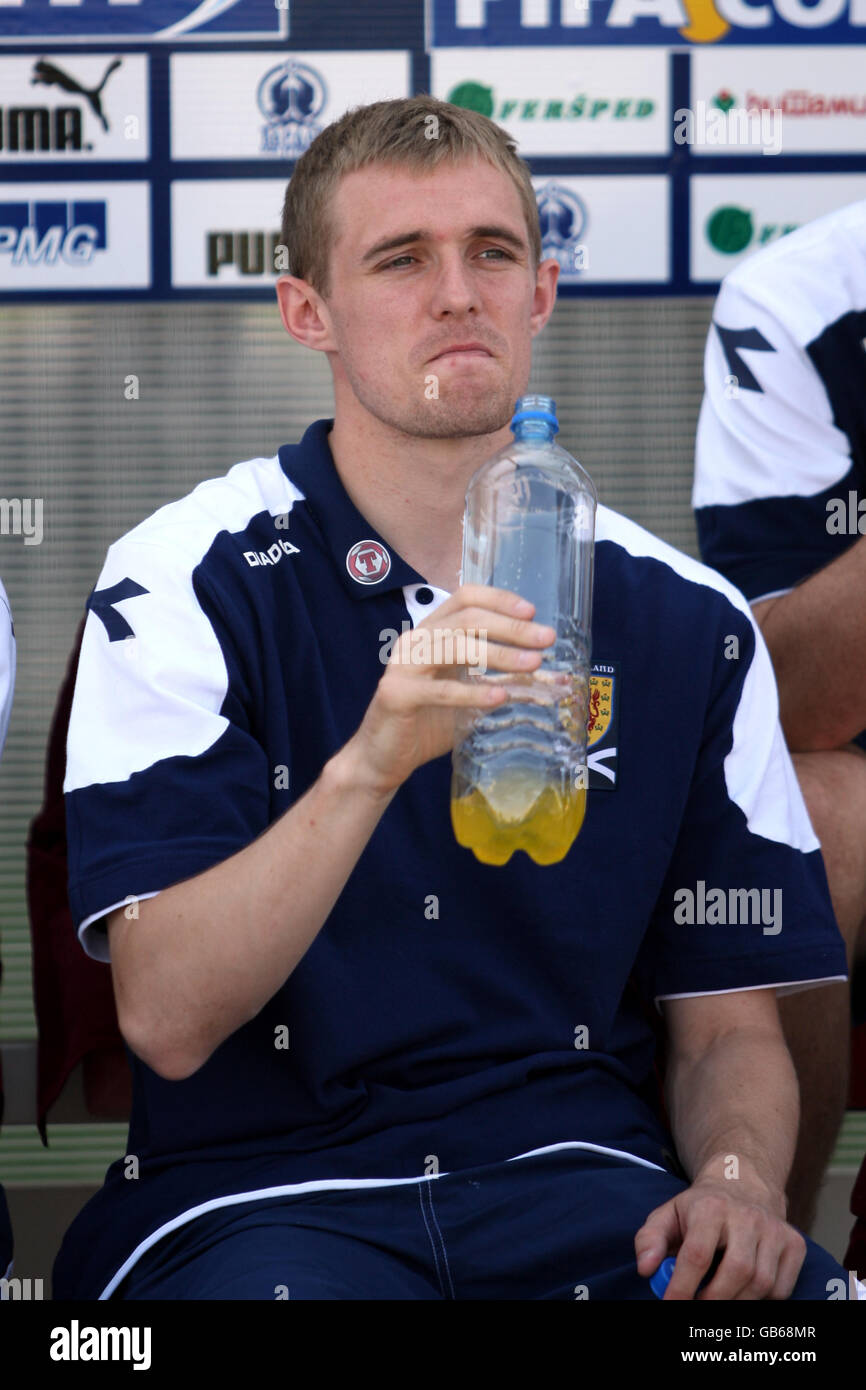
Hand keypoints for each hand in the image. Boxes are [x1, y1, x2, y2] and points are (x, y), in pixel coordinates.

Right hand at [350, 584, 554, 796]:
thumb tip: (555, 680)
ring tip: (532, 665)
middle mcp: (415, 640)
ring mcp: (403, 665)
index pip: (466, 598)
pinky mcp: (397, 694)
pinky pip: (439, 690)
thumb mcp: (475, 698)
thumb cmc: (428, 723)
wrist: (384, 757)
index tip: (532, 613)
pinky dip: (472, 693)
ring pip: (455, 646)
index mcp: (432, 632)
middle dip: (511, 627)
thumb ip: (507, 684)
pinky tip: (498, 699)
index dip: (499, 600)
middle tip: (546, 639)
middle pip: (467, 618)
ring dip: (499, 654)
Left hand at [634, 1176, 806, 1299]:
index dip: (682, 1287)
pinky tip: (743, 1290)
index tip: (671, 1305)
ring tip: (717, 1298)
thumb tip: (646, 1269)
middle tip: (697, 1307)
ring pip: (761, 1283)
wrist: (743, 1184)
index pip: (697, 1254)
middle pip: (736, 1271)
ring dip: (736, 1302)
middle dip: (713, 1300)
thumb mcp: (668, 1214)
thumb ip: (650, 1240)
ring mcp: (774, 1229)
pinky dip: (761, 1300)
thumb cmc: (700, 1209)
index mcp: (710, 1207)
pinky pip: (781, 1289)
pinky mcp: (794, 1243)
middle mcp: (747, 1216)